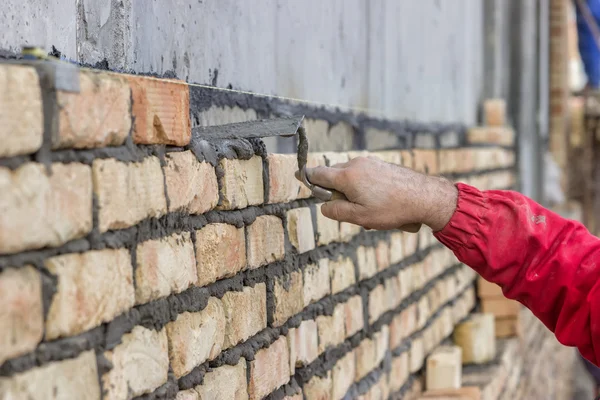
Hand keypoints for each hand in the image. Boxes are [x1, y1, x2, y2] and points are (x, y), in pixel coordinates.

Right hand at [299, 157, 457, 231]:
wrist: (424, 197)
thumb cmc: (392, 209)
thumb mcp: (359, 217)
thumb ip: (336, 211)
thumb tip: (324, 207)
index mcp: (346, 176)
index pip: (318, 174)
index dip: (306, 177)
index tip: (298, 176)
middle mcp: (356, 164)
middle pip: (334, 176)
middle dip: (337, 193)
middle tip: (351, 212)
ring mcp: (370, 163)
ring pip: (350, 177)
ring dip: (353, 193)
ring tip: (371, 211)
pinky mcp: (381, 165)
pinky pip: (364, 175)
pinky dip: (364, 188)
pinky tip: (381, 203)